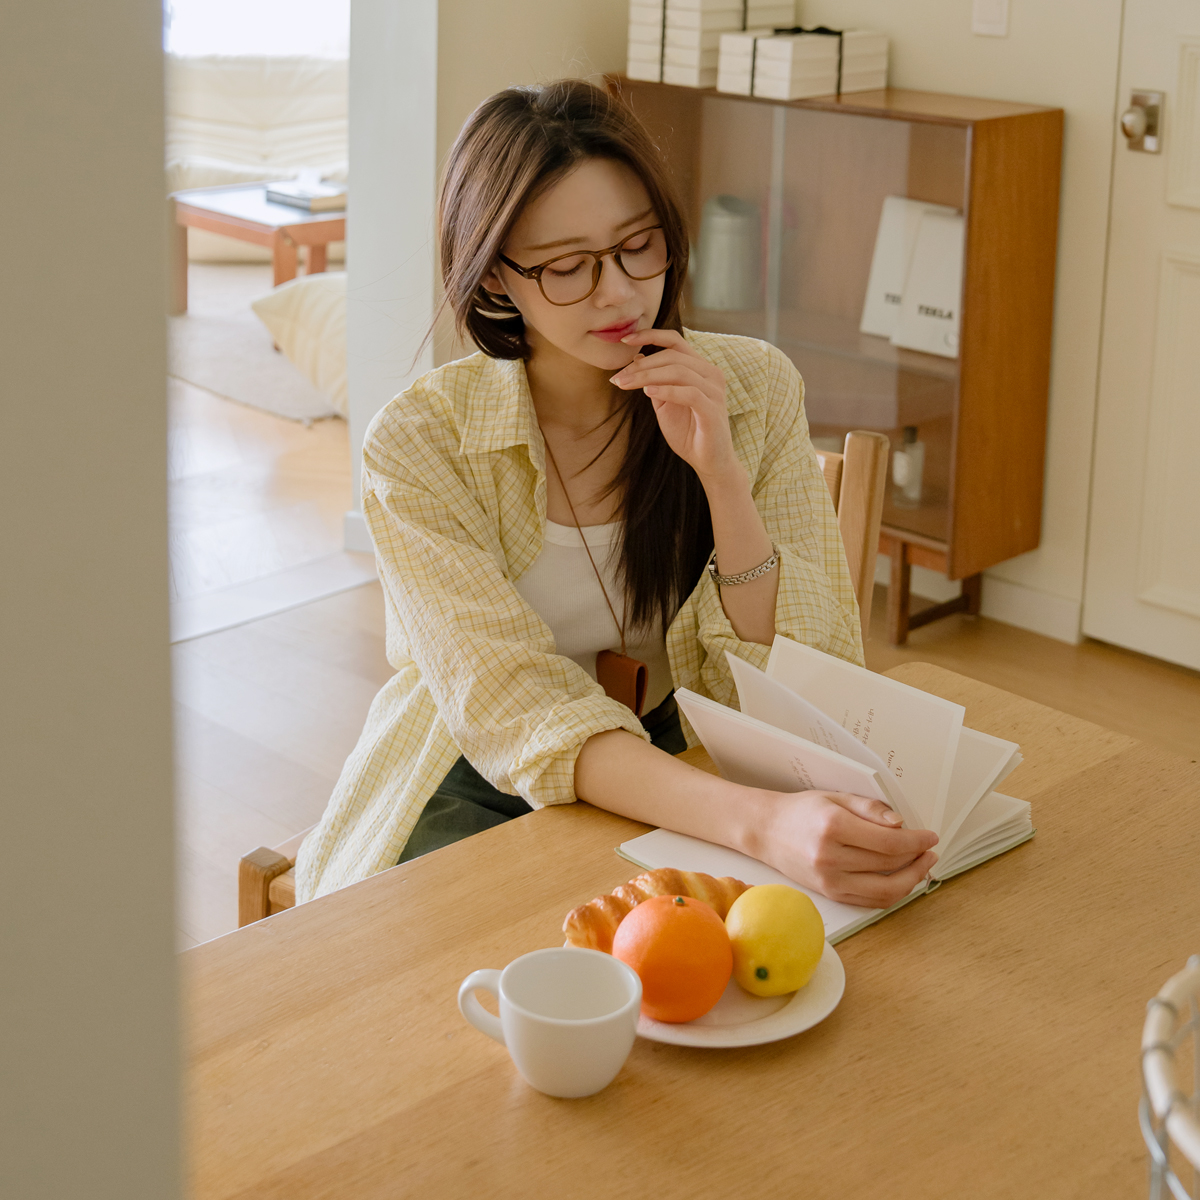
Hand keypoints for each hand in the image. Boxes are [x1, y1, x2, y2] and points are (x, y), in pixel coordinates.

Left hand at [609, 328, 738, 483]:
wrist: (708, 462)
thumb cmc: (688, 432)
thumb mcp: (665, 404)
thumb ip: (654, 381)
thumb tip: (637, 357)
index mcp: (700, 368)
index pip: (675, 342)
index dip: (650, 335)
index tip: (625, 340)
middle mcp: (711, 374)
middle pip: (672, 356)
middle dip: (641, 365)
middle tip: (618, 377)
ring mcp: (714, 391)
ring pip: (678, 371)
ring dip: (647, 377)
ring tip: (625, 384)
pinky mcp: (713, 409)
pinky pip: (689, 393)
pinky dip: (666, 390)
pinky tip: (647, 393)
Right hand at [758, 790, 938, 907]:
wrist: (766, 831)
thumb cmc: (801, 811)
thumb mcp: (835, 797)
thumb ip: (870, 809)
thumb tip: (901, 825)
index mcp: (833, 827)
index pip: (889, 842)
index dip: (916, 841)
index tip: (930, 836)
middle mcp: (831, 858)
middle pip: (890, 866)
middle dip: (917, 858)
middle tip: (929, 850)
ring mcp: (830, 880)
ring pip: (885, 890)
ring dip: (911, 880)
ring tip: (922, 866)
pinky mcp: (830, 894)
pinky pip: (870, 900)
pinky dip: (891, 893)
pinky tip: (901, 879)